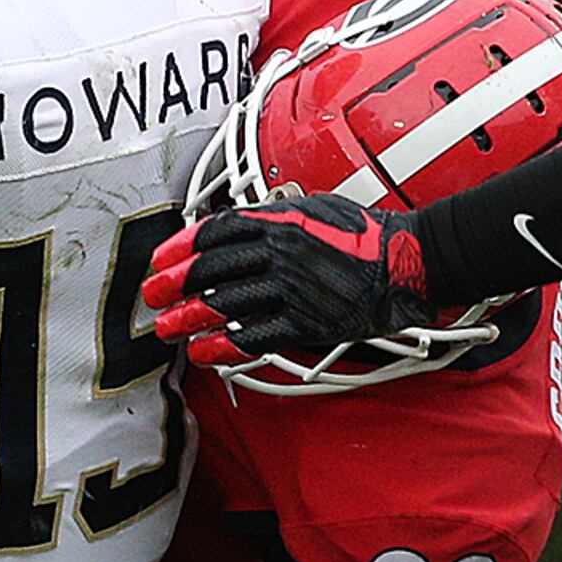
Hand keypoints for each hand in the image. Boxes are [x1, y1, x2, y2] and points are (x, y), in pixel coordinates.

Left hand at [142, 196, 440, 372]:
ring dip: (190, 319)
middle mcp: (281, 253)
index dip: (181, 249)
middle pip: (212, 270)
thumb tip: (233, 228)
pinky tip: (205, 351)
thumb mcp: (314, 210)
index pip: (215, 233)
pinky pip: (258, 335)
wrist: (408, 260)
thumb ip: (273, 219)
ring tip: (167, 329)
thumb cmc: (364, 235)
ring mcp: (294, 289)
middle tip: (152, 297)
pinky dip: (226, 345)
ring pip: (227, 305)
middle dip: (174, 285)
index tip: (159, 261)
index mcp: (280, 222)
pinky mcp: (309, 322)